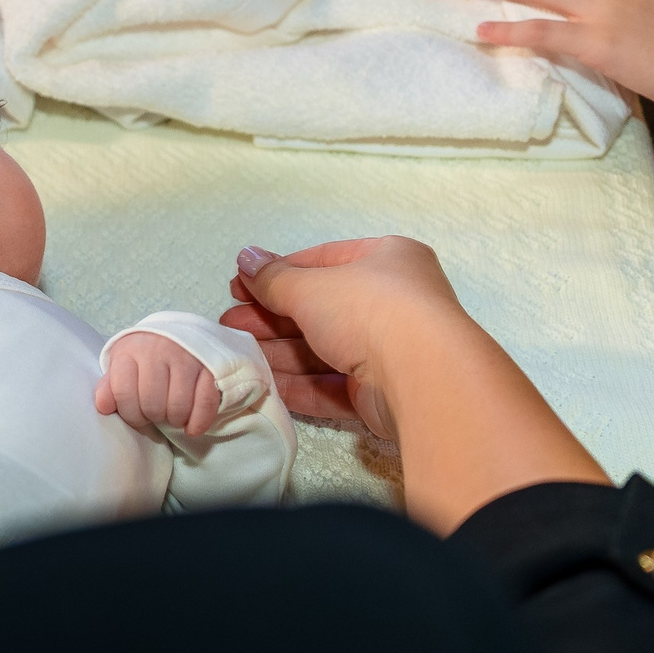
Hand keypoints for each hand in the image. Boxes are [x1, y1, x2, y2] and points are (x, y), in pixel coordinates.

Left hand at [94, 332, 222, 437]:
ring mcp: (188, 357)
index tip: (136, 415)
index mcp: (132, 349)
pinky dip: (198, 422)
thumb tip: (103, 406)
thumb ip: (111, 385)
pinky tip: (192, 427)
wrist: (183, 334)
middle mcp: (160, 349)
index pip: (123, 392)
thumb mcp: (123, 364)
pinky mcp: (211, 366)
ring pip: (178, 407)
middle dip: (153, 417)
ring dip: (175, 420)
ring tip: (173, 415)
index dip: (129, 413)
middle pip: (152, 404)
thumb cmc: (147, 356)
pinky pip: (205, 404)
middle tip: (156, 413)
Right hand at [221, 237, 608, 532]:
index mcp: (389, 260)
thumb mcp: (313, 287)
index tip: (240, 285)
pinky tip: (269, 386)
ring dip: (283, 353)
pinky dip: (304, 386)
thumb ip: (275, 278)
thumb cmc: (371, 310)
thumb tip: (246, 258)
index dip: (279, 273)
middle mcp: (396, 301)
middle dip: (274, 318)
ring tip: (241, 358)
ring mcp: (392, 351)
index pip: (325, 261)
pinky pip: (337, 387)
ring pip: (327, 350)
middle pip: (324, 308)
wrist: (422, 377)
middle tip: (231, 325)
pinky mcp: (385, 394)